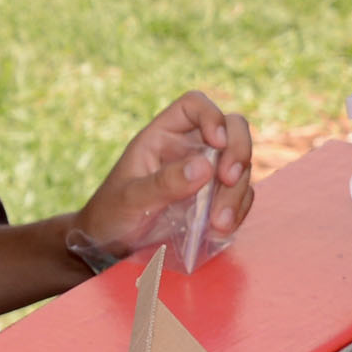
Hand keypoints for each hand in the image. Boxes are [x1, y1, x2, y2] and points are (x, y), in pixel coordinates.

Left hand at [70, 90, 253, 260]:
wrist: (111, 245)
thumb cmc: (111, 213)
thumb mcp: (130, 199)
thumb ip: (163, 183)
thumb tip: (204, 167)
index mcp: (162, 136)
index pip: (194, 106)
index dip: (211, 115)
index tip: (217, 142)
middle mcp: (189, 149)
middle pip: (232, 130)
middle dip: (238, 152)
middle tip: (228, 180)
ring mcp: (206, 173)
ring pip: (240, 166)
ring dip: (236, 192)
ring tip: (218, 224)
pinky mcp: (216, 198)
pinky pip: (241, 196)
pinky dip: (237, 211)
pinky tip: (219, 231)